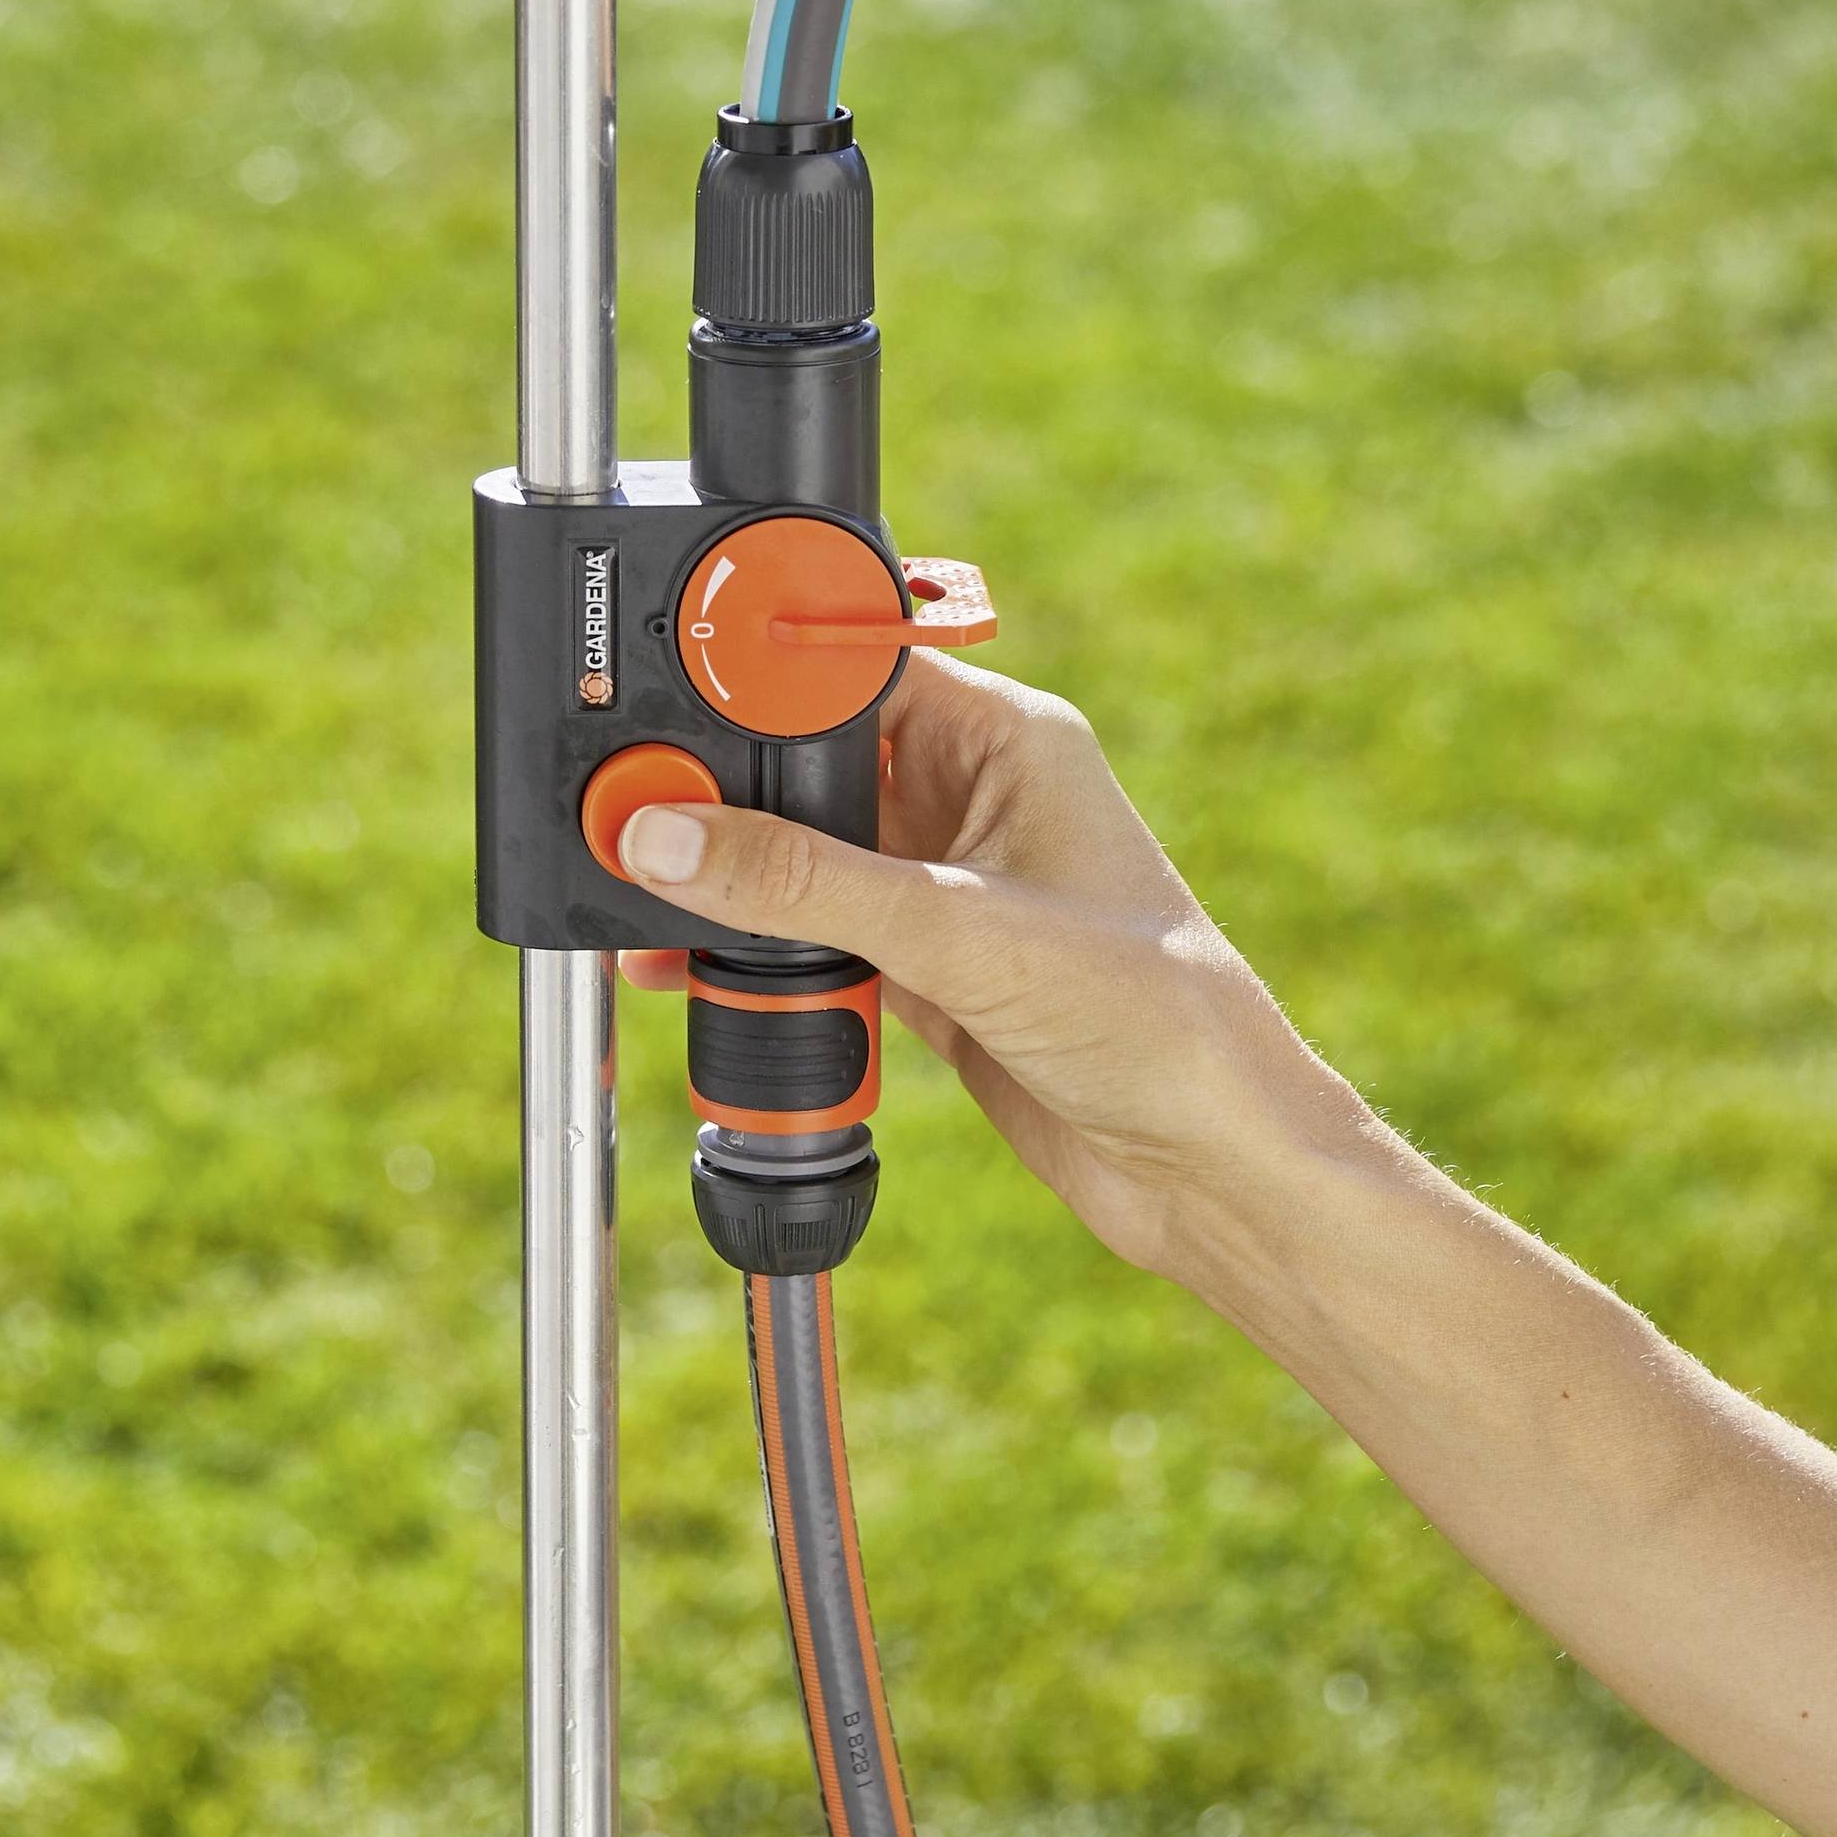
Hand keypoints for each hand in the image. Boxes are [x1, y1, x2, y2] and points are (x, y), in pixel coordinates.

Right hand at [617, 653, 1372, 1280]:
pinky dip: (755, 953)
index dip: (758, 675)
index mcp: (1006, 739)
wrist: (1211, 1168)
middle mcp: (970, 798)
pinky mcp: (925, 968)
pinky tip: (694, 966)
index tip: (660, 691)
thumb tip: (667, 836)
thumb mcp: (959, 934)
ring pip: (802, 859)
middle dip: (723, 792)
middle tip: (626, 807)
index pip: (853, 667)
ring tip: (642, 897)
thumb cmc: (1157, 1021)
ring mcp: (944, 886)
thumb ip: (804, 885)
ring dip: (730, 883)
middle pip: (808, 765)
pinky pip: (813, 939)